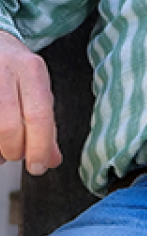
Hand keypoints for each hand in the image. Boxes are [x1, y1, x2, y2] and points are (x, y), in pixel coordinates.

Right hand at [0, 31, 61, 175]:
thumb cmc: (15, 69)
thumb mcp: (37, 87)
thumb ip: (46, 123)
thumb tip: (52, 160)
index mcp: (30, 69)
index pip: (38, 115)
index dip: (39, 146)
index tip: (39, 166)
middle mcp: (3, 71)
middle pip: (8, 126)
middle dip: (15, 150)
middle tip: (18, 156)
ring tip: (3, 150)